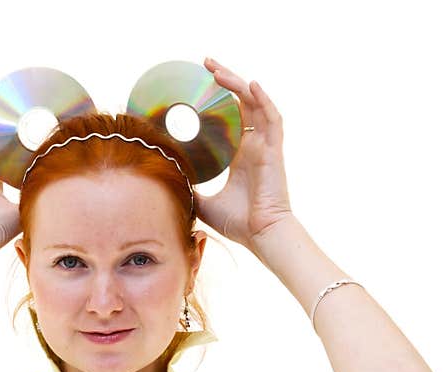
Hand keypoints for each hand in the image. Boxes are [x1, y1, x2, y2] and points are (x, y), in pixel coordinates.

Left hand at [194, 57, 294, 253]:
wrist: (261, 235)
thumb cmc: (238, 222)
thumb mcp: (204, 203)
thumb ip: (190, 190)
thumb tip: (168, 184)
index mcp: (239, 155)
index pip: (230, 118)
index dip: (217, 99)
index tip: (199, 85)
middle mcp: (253, 146)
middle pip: (241, 104)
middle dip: (225, 81)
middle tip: (205, 65)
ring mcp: (265, 146)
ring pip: (254, 105)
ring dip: (238, 84)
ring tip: (217, 70)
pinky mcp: (273, 150)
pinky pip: (272, 119)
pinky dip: (264, 100)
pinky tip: (252, 84)